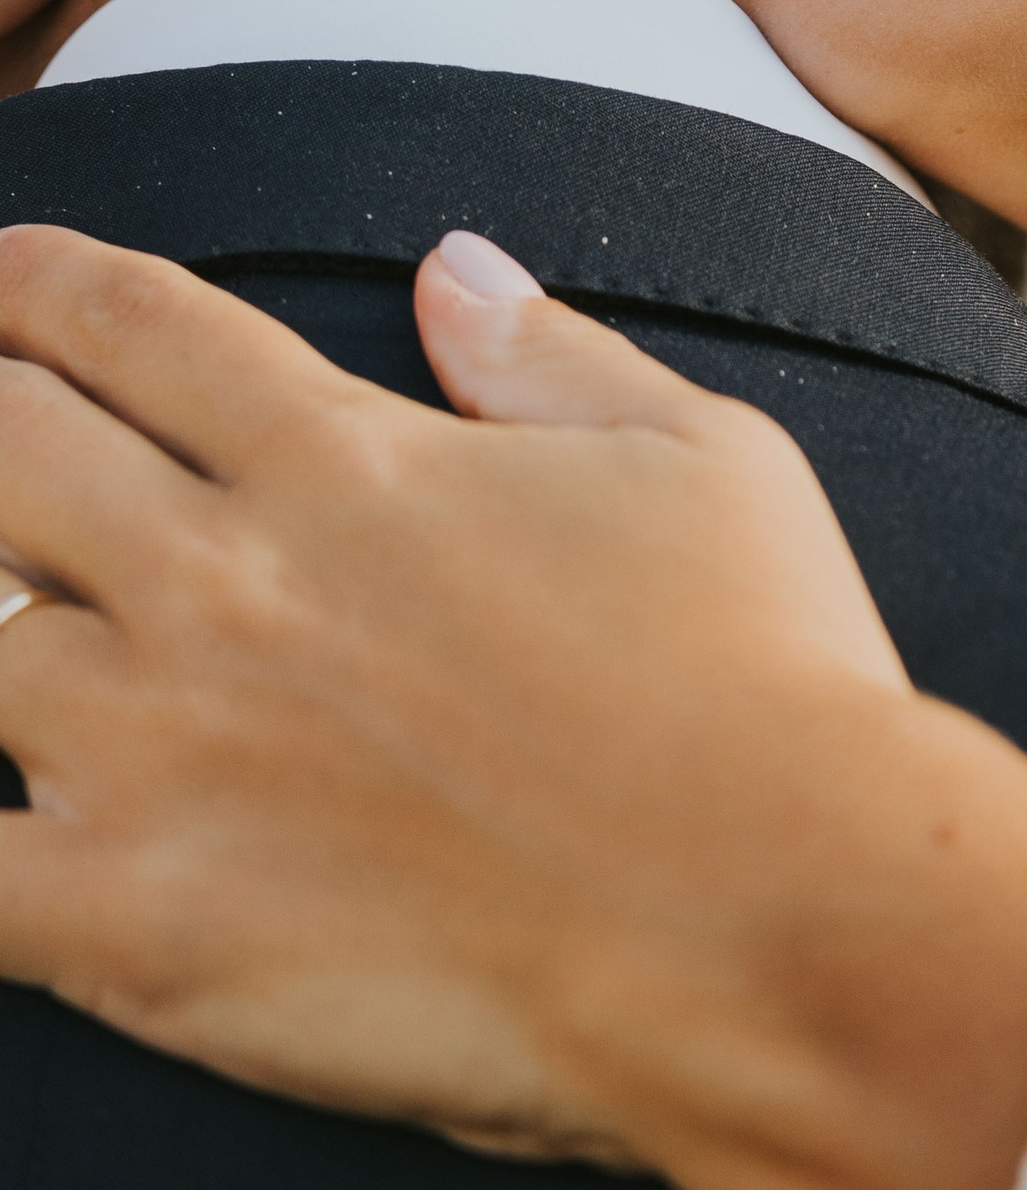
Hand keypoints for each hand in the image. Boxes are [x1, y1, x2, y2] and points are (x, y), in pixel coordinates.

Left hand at [0, 222, 1026, 1189]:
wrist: (786, 919)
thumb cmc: (773, 687)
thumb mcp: (706, 458)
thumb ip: (552, 355)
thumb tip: (447, 266)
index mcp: (346, 459)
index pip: (130, 327)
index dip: (37, 291)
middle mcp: (223, 581)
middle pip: (0, 450)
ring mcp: (162, 752)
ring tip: (8, 646)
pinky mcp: (138, 924)